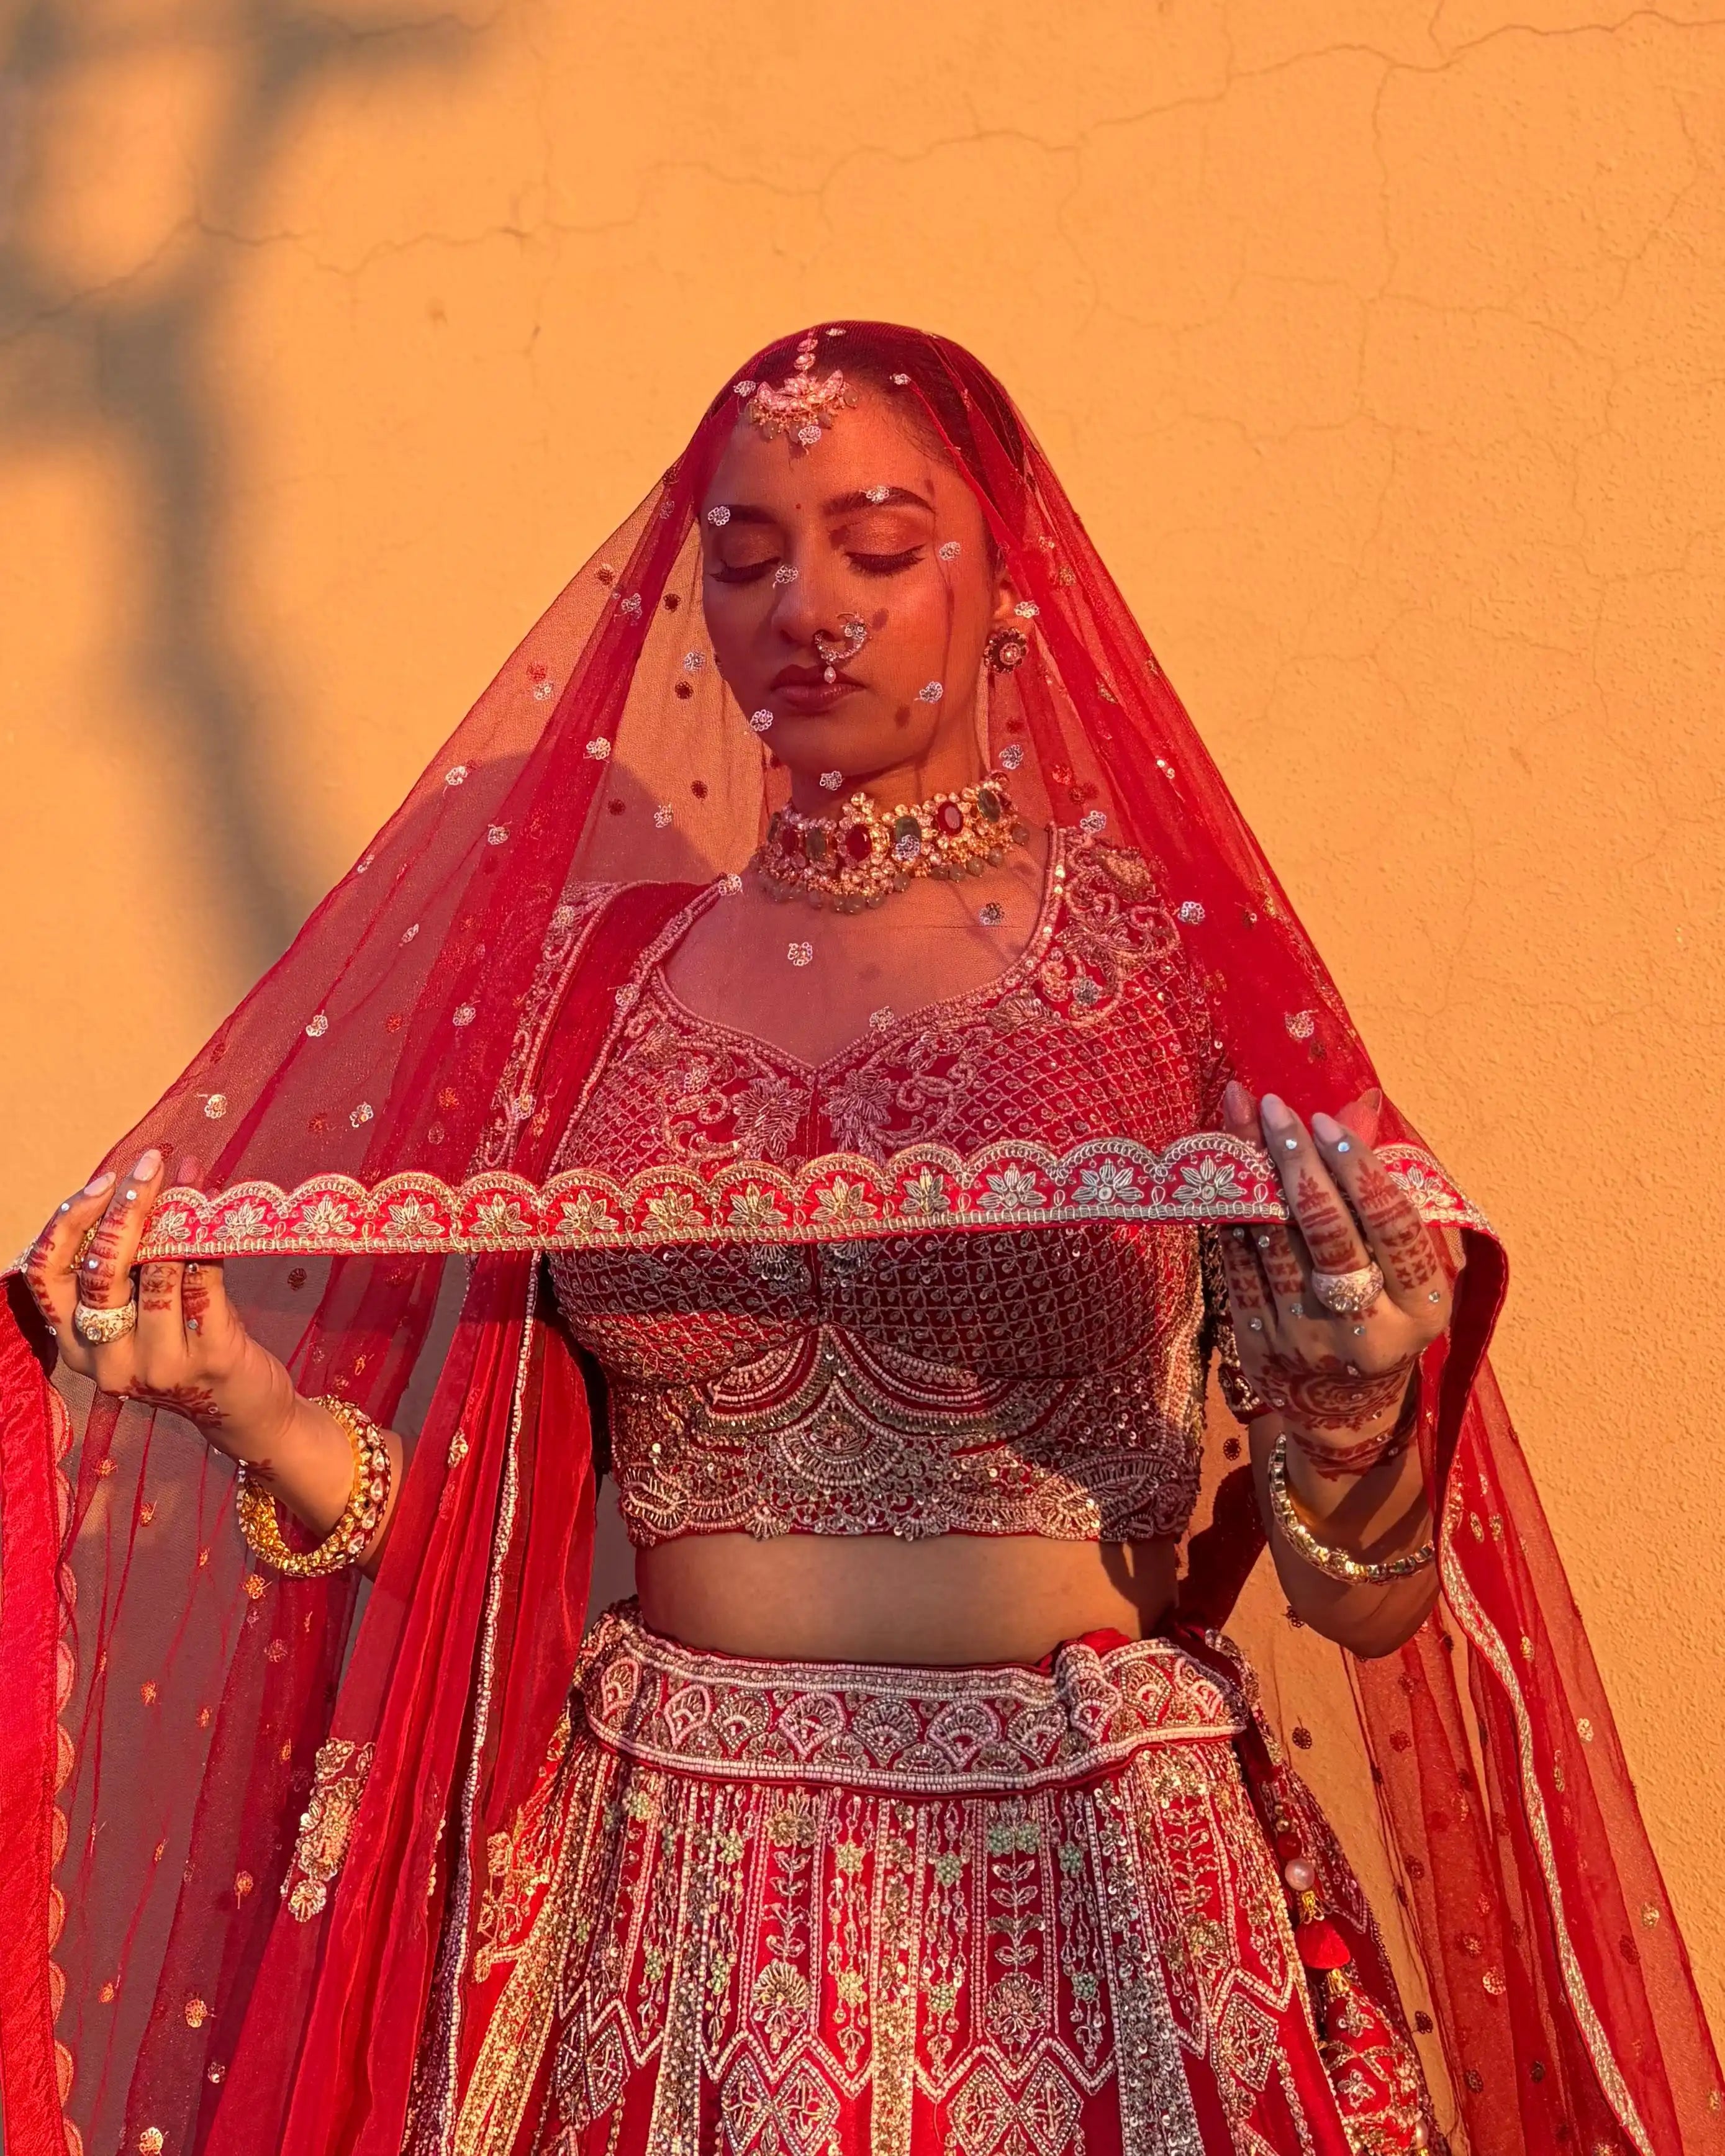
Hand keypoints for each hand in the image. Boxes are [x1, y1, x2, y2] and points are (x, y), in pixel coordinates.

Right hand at [23, 1148, 295, 1457]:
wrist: (245, 1408)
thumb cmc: (187, 1343)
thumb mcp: (140, 1311)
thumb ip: (128, 1263)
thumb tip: (141, 1179)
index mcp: (75, 1344)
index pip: (45, 1276)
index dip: (67, 1222)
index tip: (103, 1181)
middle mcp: (106, 1361)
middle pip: (99, 1272)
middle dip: (125, 1209)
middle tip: (150, 1165)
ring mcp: (157, 1365)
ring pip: (154, 1276)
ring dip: (173, 1219)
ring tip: (191, 1181)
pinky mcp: (208, 1359)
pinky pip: (203, 1284)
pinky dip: (208, 1244)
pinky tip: (216, 1215)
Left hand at [1217, 1082, 1452, 1475]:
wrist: (1342, 1410)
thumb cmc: (1385, 1314)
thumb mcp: (1407, 1267)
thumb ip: (1383, 1189)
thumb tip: (1360, 1103)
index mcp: (1419, 1310)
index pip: (1392, 1228)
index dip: (1359, 1169)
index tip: (1327, 1121)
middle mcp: (1363, 1328)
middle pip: (1326, 1232)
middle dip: (1297, 1161)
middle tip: (1276, 1106)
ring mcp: (1304, 1338)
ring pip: (1271, 1241)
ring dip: (1251, 1171)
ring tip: (1240, 1112)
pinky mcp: (1255, 1341)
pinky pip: (1235, 1262)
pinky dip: (1227, 1210)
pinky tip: (1220, 1164)